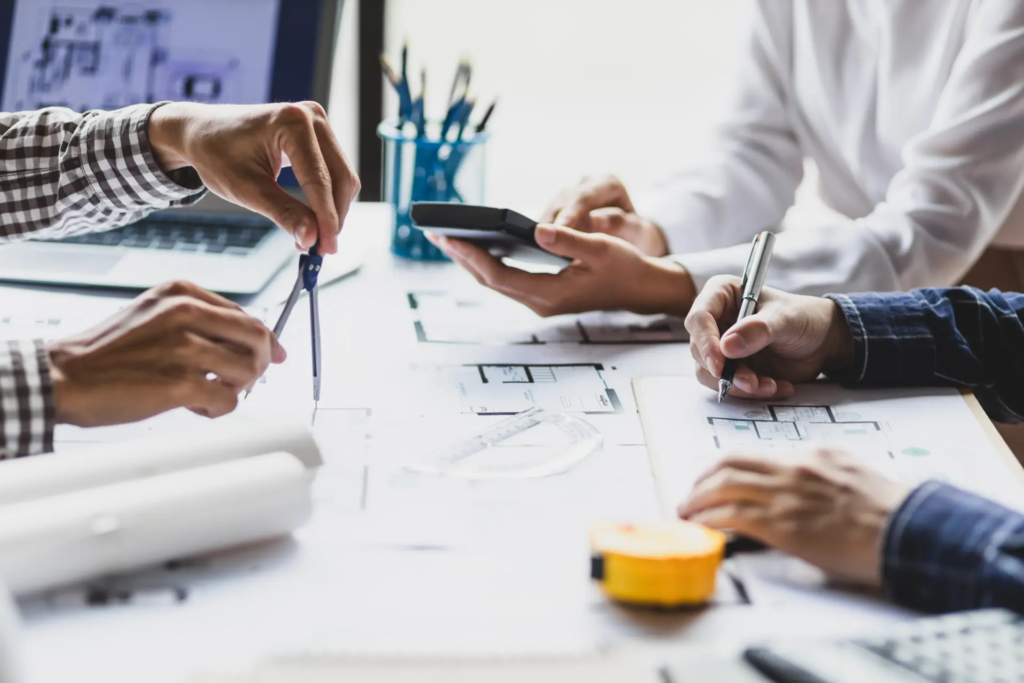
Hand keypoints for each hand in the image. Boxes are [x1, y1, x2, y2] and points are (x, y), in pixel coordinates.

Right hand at [47, 280, 285, 426]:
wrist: (63, 376)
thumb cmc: (108, 352)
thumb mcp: (153, 314)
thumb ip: (198, 321)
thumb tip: (249, 340)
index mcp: (182, 293)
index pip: (246, 314)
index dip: (266, 338)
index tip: (275, 353)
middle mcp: (186, 314)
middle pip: (257, 338)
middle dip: (260, 363)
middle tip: (245, 380)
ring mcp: (185, 348)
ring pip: (249, 370)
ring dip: (237, 389)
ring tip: (212, 393)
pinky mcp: (180, 383)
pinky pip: (228, 400)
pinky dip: (219, 409)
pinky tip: (197, 408)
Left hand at [148, 102, 359, 254]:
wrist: (203, 131)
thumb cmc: (217, 153)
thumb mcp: (247, 189)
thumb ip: (284, 212)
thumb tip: (312, 238)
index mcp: (292, 122)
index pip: (319, 179)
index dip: (326, 218)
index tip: (326, 248)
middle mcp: (311, 116)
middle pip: (340, 177)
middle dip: (333, 216)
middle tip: (322, 248)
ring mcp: (318, 122)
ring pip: (342, 177)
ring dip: (333, 210)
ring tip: (314, 236)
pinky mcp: (318, 134)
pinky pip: (334, 171)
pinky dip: (327, 198)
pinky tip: (313, 218)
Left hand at [427, 224, 695, 316]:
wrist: (641, 288)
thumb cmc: (624, 267)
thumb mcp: (601, 247)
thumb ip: (568, 238)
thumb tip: (537, 229)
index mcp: (550, 293)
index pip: (499, 275)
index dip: (471, 256)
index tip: (448, 237)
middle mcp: (540, 302)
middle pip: (489, 280)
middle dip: (462, 256)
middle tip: (434, 234)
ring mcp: (540, 300)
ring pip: (495, 281)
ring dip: (472, 260)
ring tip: (447, 238)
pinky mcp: (542, 294)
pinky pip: (506, 279)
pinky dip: (488, 262)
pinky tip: (477, 246)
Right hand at [541, 175, 668, 256]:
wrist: (633, 241)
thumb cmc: (637, 236)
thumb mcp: (638, 232)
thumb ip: (623, 224)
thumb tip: (599, 220)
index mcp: (608, 183)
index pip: (585, 197)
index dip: (571, 213)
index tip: (560, 229)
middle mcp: (586, 183)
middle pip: (563, 200)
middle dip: (551, 221)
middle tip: (539, 240)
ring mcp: (571, 195)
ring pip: (551, 209)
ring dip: (542, 228)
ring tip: (532, 246)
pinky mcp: (559, 209)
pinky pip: (547, 220)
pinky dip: (541, 233)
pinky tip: (533, 247)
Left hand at [678, 447, 911, 584]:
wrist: (909, 531)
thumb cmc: (892, 513)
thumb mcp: (854, 476)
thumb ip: (823, 476)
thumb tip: (800, 491)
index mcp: (812, 454)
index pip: (759, 456)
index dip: (731, 470)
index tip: (718, 483)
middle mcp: (794, 467)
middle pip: (731, 462)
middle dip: (703, 478)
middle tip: (692, 493)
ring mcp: (786, 494)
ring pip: (724, 486)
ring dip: (697, 500)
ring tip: (686, 513)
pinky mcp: (783, 525)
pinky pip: (731, 516)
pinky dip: (709, 520)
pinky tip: (699, 528)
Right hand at [685, 275, 855, 399]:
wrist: (822, 342)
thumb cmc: (804, 318)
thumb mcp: (785, 319)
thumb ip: (758, 330)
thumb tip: (727, 346)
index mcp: (722, 295)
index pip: (699, 318)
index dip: (705, 342)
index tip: (720, 364)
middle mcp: (715, 321)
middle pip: (699, 349)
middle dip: (725, 370)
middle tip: (751, 381)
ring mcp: (721, 346)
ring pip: (709, 372)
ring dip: (738, 385)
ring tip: (769, 385)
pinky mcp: (730, 368)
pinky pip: (727, 385)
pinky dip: (749, 392)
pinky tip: (776, 386)